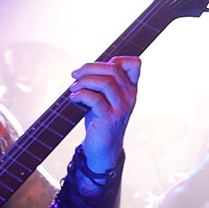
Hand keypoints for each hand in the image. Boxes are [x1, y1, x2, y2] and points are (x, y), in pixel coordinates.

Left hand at [69, 56, 140, 170]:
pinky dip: (81, 94)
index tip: (96, 67)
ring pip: (105, 82)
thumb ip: (103, 83)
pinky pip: (95, 99)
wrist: (102, 149)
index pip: (135, 63)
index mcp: (131, 89)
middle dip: (90, 67)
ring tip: (73, 88)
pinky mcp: (109, 119)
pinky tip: (74, 98)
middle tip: (75, 75)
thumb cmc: (101, 121)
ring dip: (84, 81)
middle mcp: (130, 96)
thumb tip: (85, 68)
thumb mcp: (106, 99)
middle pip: (114, 69)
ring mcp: (121, 108)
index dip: (116, 58)